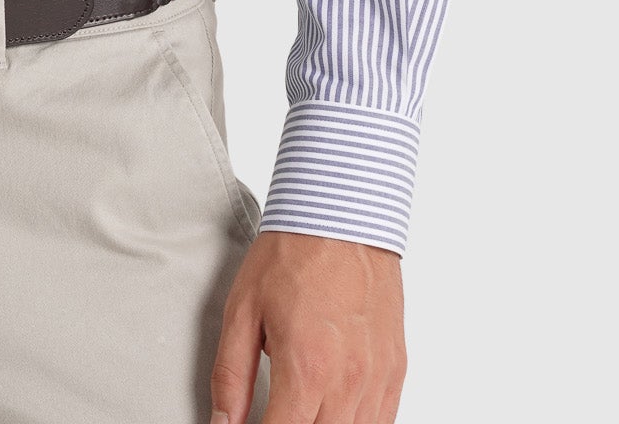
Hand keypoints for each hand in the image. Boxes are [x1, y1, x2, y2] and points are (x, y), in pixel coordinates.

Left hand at [210, 229, 405, 423]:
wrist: (342, 216)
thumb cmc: (293, 254)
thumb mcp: (243, 310)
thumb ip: (231, 376)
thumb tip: (222, 422)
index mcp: (306, 370)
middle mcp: (347, 383)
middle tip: (275, 410)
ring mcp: (377, 380)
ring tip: (301, 408)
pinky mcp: (396, 370)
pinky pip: (382, 422)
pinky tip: (334, 410)